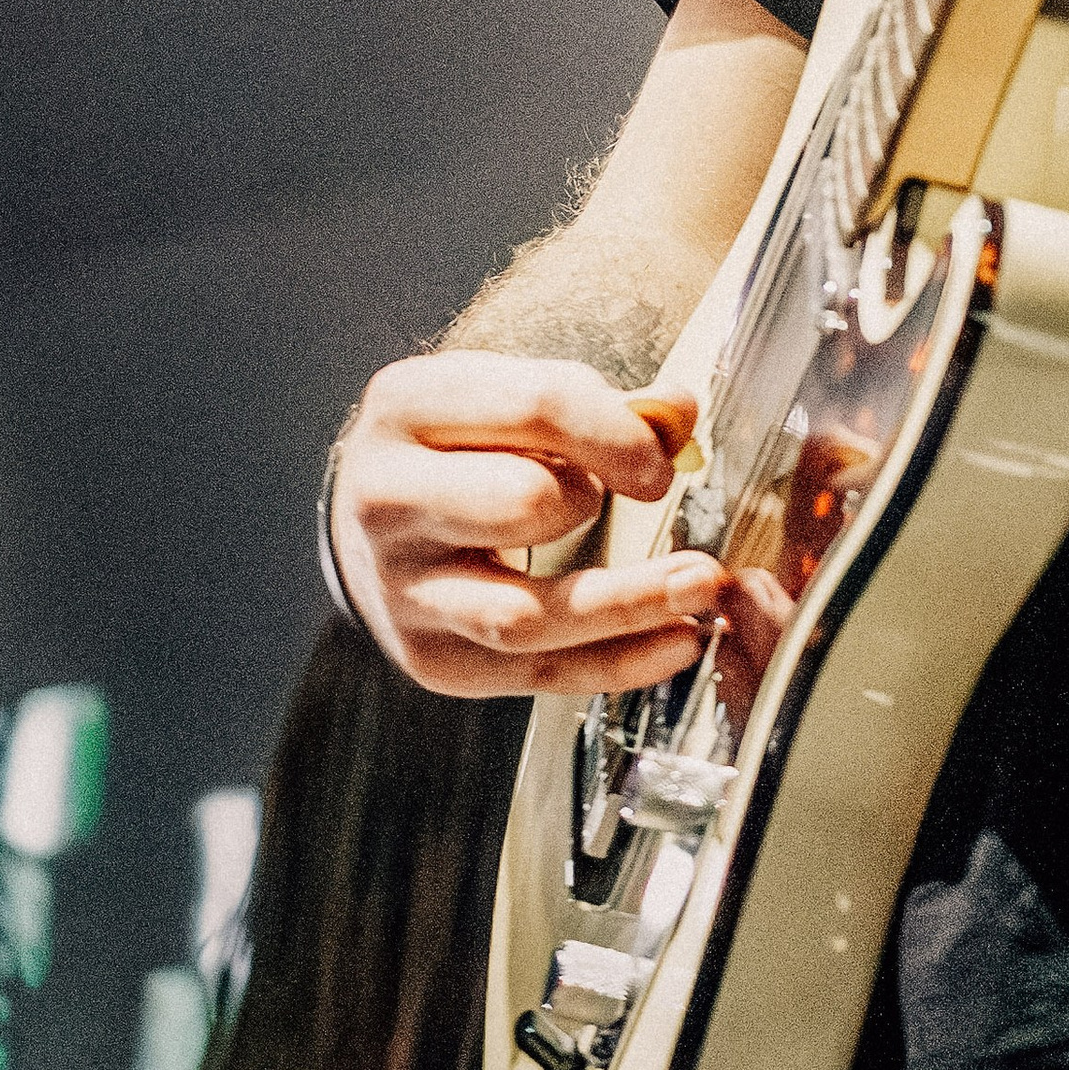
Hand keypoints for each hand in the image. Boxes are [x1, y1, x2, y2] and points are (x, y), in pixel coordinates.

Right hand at [330, 354, 738, 697]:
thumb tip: (676, 411)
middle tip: (646, 493)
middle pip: (517, 505)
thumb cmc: (452, 444)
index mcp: (407, 409)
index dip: (615, 431)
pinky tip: (673, 643)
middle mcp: (387, 501)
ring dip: (627, 604)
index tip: (662, 453)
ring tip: (700, 584)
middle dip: (593, 500)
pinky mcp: (431, 658)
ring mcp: (403, 590)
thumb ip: (590, 402)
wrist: (368, 518)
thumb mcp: (501, 394)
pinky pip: (534, 674)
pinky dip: (614, 664)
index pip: (530, 408)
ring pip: (524, 615)